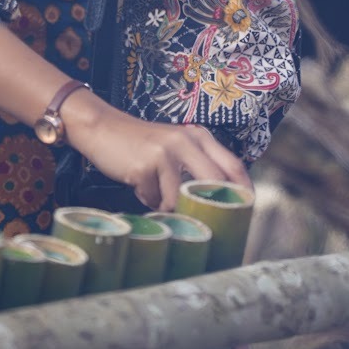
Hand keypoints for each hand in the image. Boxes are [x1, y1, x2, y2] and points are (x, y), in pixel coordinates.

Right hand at [65, 94, 250, 210]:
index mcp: (199, 137)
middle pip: (213, 184)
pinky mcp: (143, 166)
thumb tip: (217, 202)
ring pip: (179, 198)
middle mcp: (186, 141)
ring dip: (168, 205)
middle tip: (202, 221)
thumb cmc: (142, 143)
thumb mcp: (176, 145)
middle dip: (208, 207)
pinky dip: (148, 200)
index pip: (233, 165)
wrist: (103, 128)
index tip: (245, 211)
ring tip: (156, 193)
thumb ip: (197, 165)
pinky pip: (154, 199)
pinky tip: (140, 186)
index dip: (243, 191)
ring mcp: (165, 153)